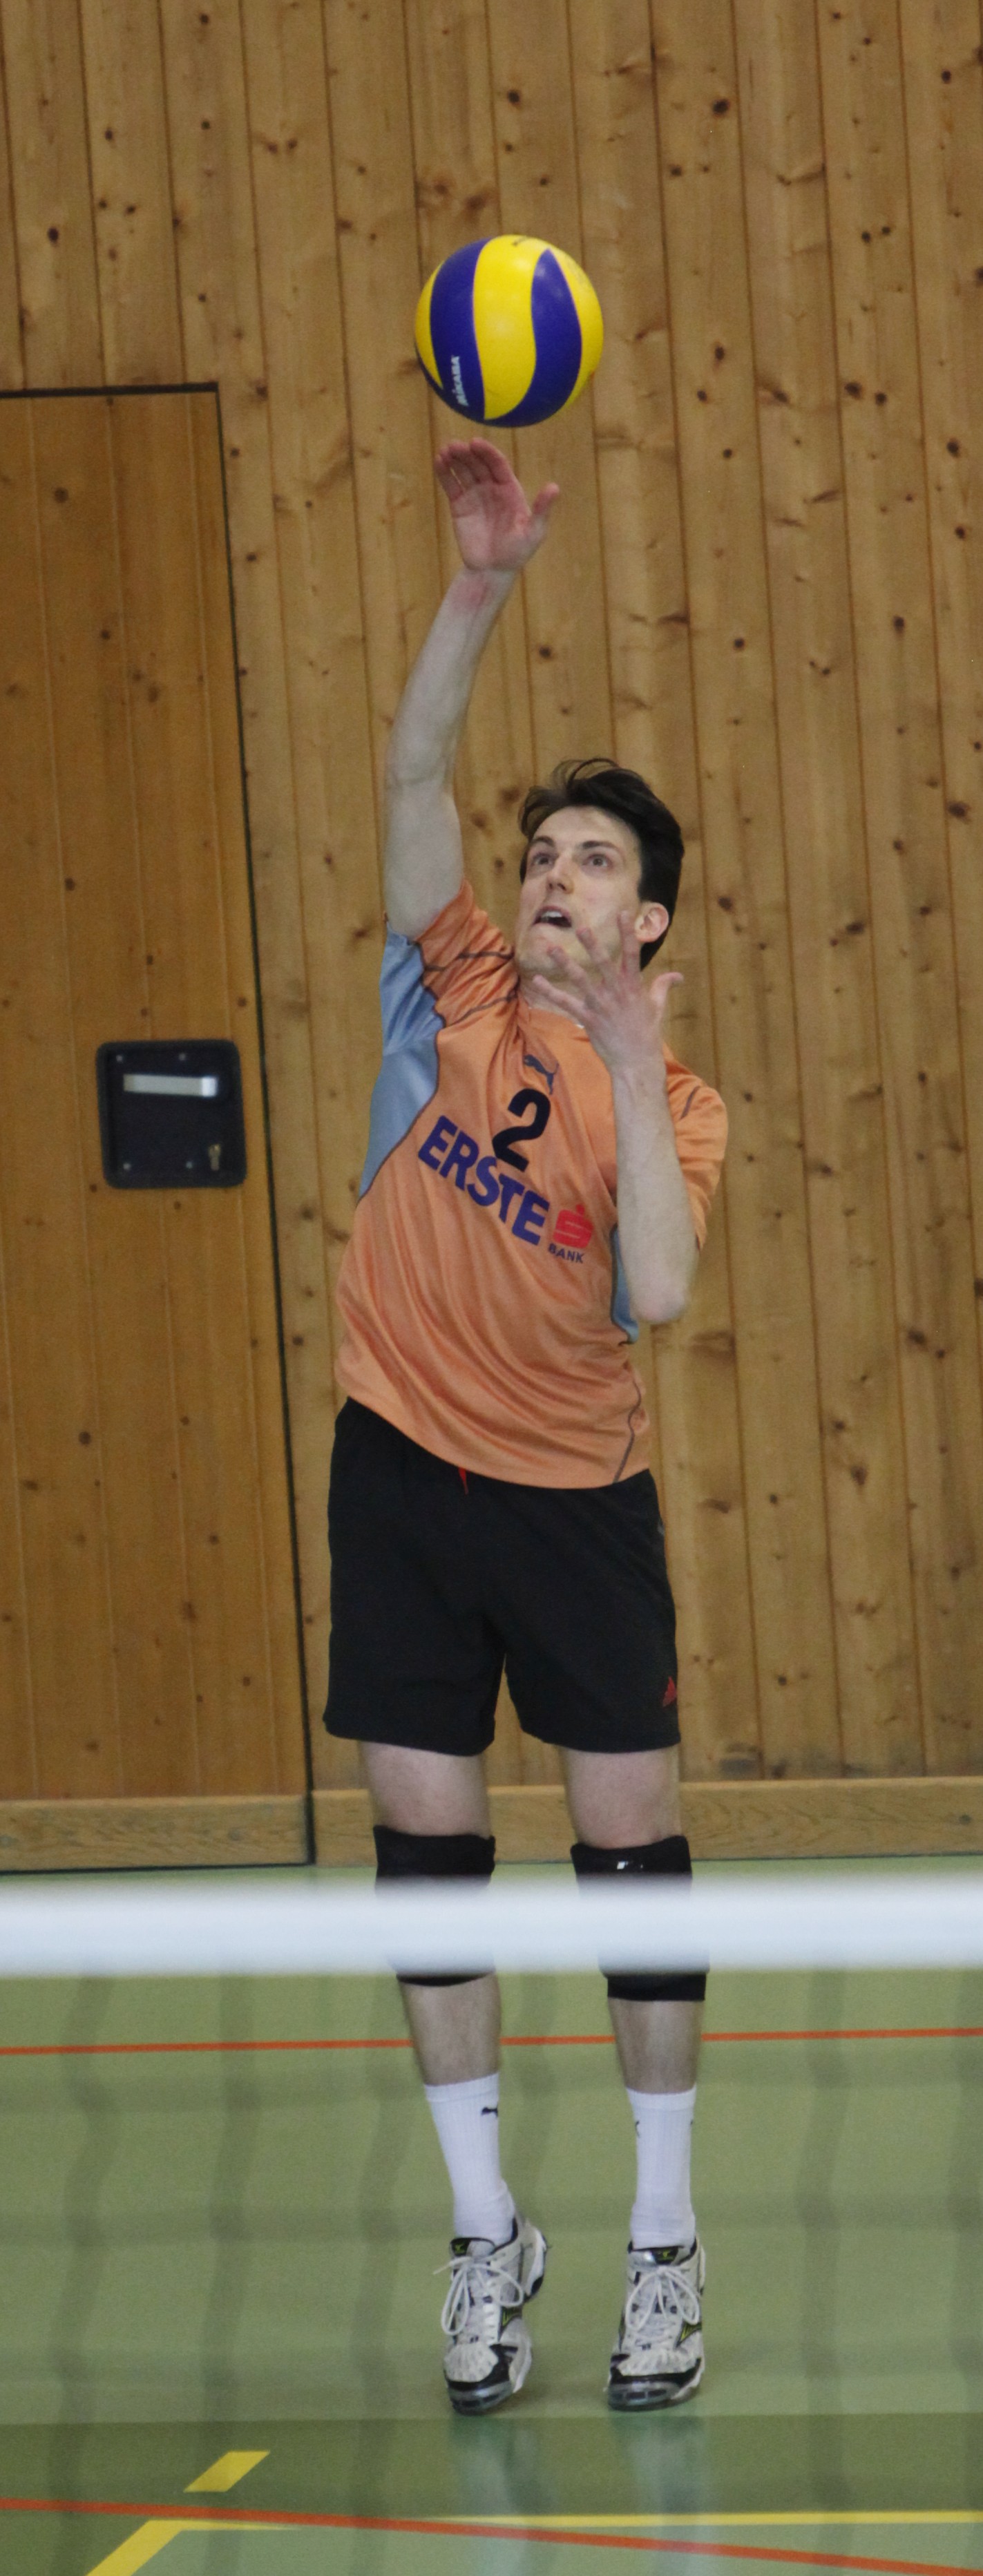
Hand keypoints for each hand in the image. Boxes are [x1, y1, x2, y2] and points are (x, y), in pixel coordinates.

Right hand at [435, 438, 558, 571]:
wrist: (492, 570)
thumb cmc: (517, 552)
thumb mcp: (533, 532)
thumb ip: (542, 510)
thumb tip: (554, 487)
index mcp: (509, 488)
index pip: (497, 464)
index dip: (487, 453)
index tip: (475, 443)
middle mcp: (491, 487)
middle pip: (478, 464)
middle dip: (467, 453)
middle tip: (456, 446)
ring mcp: (474, 494)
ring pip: (463, 471)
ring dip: (454, 459)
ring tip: (445, 450)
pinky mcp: (459, 505)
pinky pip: (451, 485)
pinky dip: (444, 473)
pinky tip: (438, 461)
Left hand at [530, 914, 682, 1079]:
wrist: (636, 1062)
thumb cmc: (647, 1034)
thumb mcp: (657, 1008)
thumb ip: (663, 987)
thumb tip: (678, 976)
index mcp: (634, 986)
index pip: (632, 954)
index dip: (627, 933)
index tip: (623, 914)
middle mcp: (617, 992)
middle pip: (603, 963)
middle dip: (592, 944)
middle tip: (581, 927)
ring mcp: (601, 1006)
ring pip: (580, 980)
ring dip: (565, 964)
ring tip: (551, 949)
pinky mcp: (588, 1019)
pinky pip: (566, 1003)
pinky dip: (551, 991)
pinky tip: (538, 980)